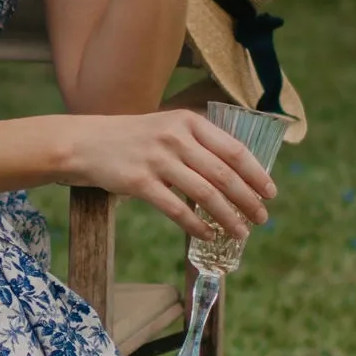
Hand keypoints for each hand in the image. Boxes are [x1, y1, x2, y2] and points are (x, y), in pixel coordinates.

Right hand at [64, 109, 273, 247]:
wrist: (85, 143)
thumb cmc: (133, 139)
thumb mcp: (168, 127)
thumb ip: (198, 144)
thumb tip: (236, 175)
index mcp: (188, 121)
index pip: (234, 149)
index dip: (256, 173)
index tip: (270, 193)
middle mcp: (175, 137)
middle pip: (224, 173)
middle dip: (248, 200)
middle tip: (261, 218)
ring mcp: (157, 159)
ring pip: (204, 193)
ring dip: (227, 216)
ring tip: (240, 233)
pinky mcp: (139, 182)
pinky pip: (176, 209)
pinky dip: (196, 225)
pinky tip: (207, 234)